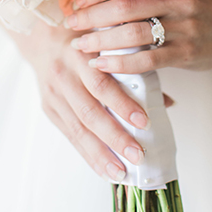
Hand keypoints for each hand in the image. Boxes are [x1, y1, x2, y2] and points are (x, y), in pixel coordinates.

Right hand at [9, 17, 149, 182]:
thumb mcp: (107, 44)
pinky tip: (105, 169)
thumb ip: (133, 69)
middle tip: (138, 154)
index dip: (122, 104)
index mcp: (79, 55)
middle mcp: (63, 76)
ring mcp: (54, 96)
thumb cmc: (85, 41)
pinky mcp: (50, 110)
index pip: (101, 84)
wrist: (44, 39)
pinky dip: (89, 155)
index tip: (144, 122)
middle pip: (89, 112)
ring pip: (78, 130)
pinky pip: (70, 137)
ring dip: (101, 154)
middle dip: (114, 137)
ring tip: (122, 172)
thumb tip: (167, 102)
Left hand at [65, 0, 211, 72]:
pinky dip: (119, 63)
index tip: (75, 4)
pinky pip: (146, 60)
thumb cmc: (192, 10)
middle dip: (90, 17)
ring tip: (80, 46)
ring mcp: (182, 27)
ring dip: (100, 41)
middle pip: (123, 7)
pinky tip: (101, 64)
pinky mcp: (185, 53)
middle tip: (70, 26)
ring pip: (132, 33)